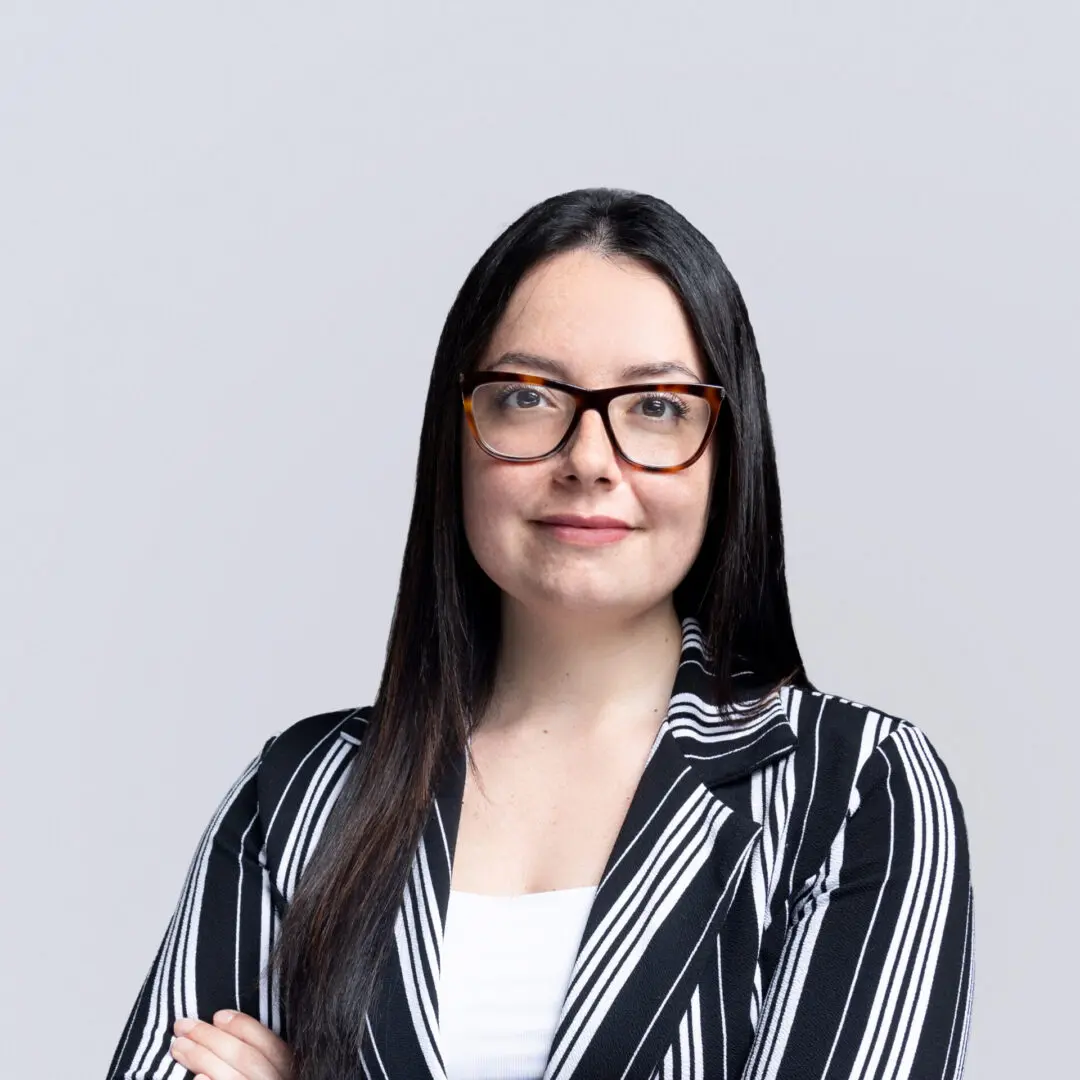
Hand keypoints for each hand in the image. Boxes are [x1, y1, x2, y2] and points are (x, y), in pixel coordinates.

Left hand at [170, 1010, 293, 1079]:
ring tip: (177, 1046)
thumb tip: (223, 1030)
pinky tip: (197, 1079)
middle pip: (246, 1058)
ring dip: (201, 1057)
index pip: (270, 1045)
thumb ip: (260, 1062)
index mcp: (290, 1075)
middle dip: (211, 1037)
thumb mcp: (270, 1075)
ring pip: (231, 1077)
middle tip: (183, 1026)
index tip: (218, 1015)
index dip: (244, 1027)